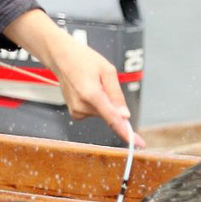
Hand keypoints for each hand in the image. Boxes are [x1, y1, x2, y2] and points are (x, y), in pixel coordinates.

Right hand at [3, 9, 143, 145]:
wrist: (61, 58)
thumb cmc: (84, 60)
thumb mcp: (107, 70)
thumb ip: (116, 94)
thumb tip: (125, 116)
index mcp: (91, 94)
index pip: (113, 119)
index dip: (127, 132)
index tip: (139, 143)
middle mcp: (82, 106)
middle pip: (109, 114)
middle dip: (112, 102)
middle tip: (102, 83)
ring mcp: (77, 111)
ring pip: (102, 114)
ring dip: (103, 101)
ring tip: (92, 84)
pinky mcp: (75, 113)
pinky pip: (94, 113)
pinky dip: (95, 104)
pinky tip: (87, 90)